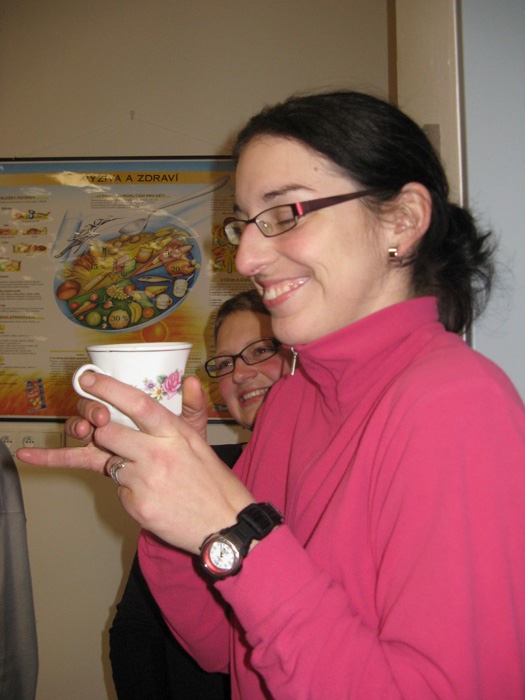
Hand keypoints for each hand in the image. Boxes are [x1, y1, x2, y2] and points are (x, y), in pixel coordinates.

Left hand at [17, 371, 253, 552]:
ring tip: (148, 474)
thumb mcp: (202, 441)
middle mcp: (158, 453)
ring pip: (111, 463)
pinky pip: (119, 491)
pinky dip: (131, 492)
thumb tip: (190, 379)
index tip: (88, 379)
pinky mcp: (138, 506)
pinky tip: (153, 496)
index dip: (108, 389)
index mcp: (174, 433)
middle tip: (111, 436)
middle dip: (101, 432)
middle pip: (107, 432)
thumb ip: (192, 410)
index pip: (136, 403)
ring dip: (121, 466)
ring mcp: (146, 481)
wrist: (224, 525)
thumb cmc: (213, 481)